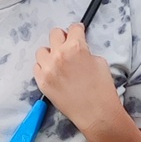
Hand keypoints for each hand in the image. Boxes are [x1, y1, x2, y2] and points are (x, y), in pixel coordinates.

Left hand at [32, 23, 124, 141]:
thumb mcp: (100, 62)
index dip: (77, 30)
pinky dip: (44, 68)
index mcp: (76, 47)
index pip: (73, 28)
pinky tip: (53, 73)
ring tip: (59, 62)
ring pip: (42, 51)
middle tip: (67, 45)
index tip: (77, 32)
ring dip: (50, 53)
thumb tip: (78, 50)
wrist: (96, 113)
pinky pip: (37, 67)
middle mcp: (59, 55)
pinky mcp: (41, 81)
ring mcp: (48, 69)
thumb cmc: (102, 89)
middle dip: (63, 38)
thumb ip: (85, 52)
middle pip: (54, 34)